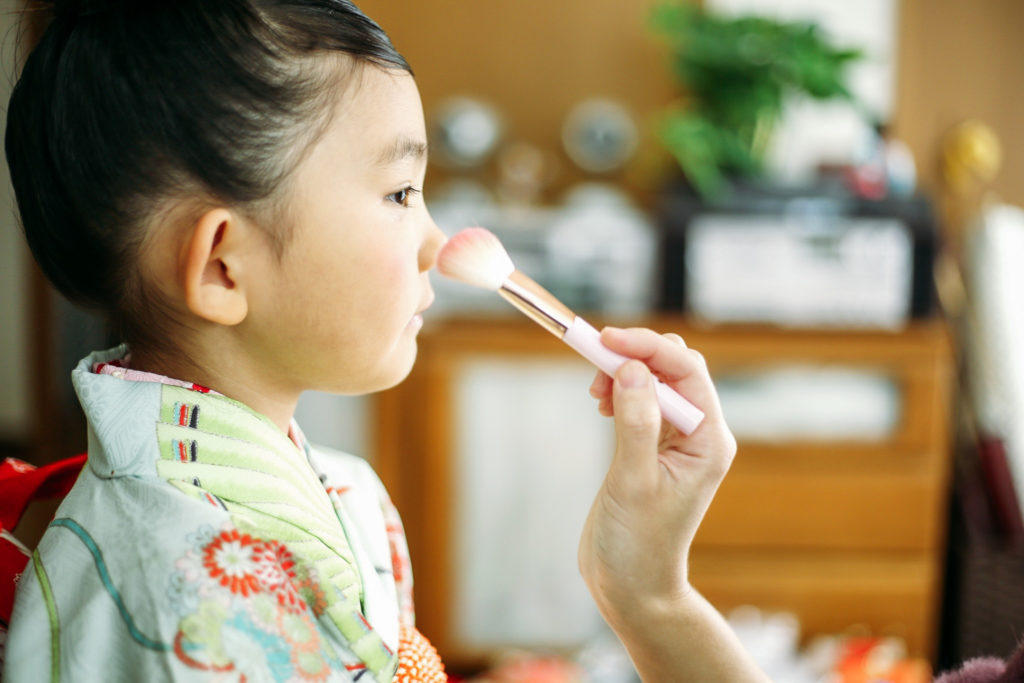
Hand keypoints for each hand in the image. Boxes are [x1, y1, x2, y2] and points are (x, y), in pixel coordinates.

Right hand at [578, 326, 736, 623]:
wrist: (631, 586)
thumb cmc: (638, 544)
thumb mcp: (634, 482)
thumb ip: (636, 422)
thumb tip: (633, 368)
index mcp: (708, 441)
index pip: (686, 371)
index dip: (647, 347)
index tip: (606, 339)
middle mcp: (698, 435)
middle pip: (673, 368)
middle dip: (634, 356)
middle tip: (594, 365)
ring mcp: (675, 440)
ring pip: (655, 380)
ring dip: (624, 372)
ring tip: (595, 393)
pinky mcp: (651, 447)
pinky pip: (640, 400)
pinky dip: (619, 390)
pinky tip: (601, 404)